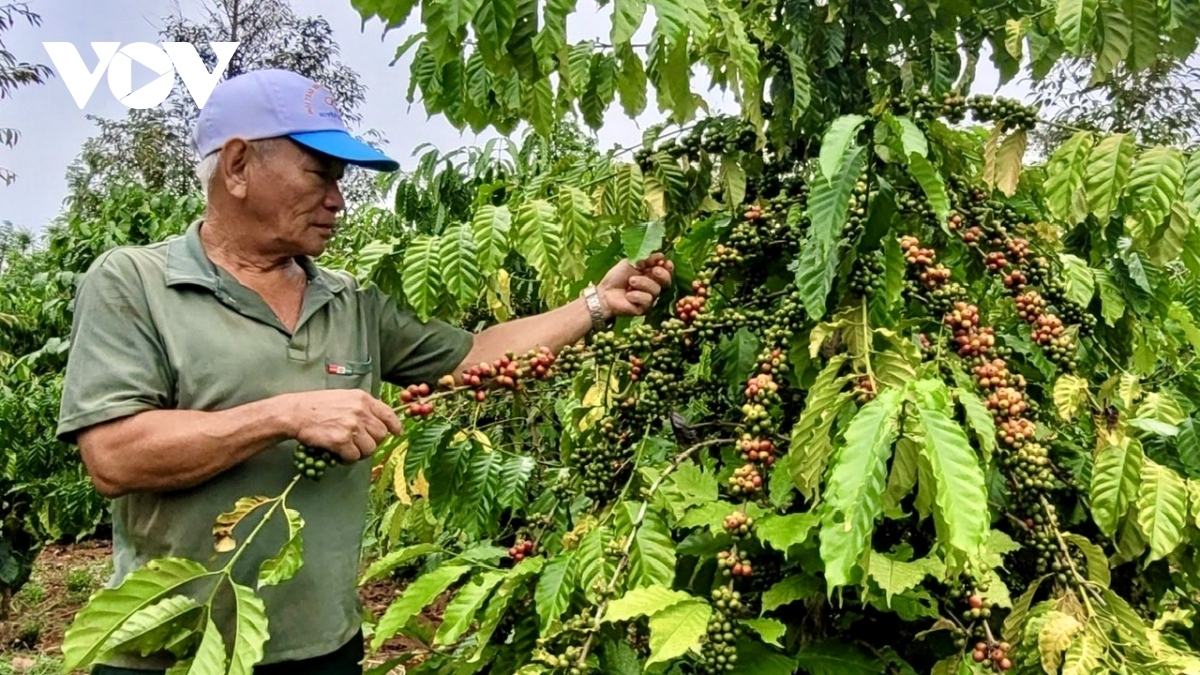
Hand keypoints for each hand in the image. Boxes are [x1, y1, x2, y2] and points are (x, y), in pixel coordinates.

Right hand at [280, 389, 402, 463]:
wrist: (295, 413)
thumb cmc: (317, 405)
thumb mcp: (344, 397)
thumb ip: (362, 407)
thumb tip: (377, 422)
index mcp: (362, 399)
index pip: (388, 414)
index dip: (394, 426)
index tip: (396, 433)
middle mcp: (360, 411)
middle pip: (381, 435)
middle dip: (372, 442)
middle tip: (359, 444)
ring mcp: (351, 426)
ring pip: (370, 449)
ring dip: (360, 453)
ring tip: (347, 450)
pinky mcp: (341, 441)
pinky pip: (354, 457)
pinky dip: (347, 459)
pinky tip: (338, 454)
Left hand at [596, 252, 674, 317]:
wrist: (605, 293)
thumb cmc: (616, 277)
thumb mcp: (631, 263)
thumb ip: (645, 259)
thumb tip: (661, 255)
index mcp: (651, 274)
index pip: (666, 271)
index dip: (668, 267)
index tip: (665, 262)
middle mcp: (653, 286)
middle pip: (667, 281)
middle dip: (662, 274)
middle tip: (654, 270)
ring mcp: (650, 298)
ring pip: (656, 290)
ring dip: (643, 283)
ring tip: (630, 282)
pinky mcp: (644, 308)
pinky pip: (647, 300)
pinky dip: (636, 295)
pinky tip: (628, 295)